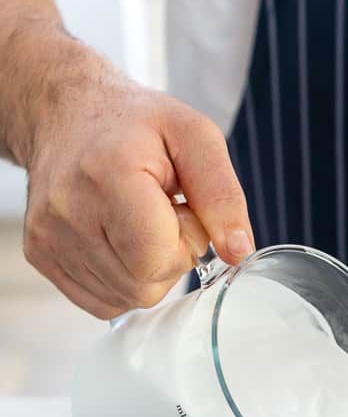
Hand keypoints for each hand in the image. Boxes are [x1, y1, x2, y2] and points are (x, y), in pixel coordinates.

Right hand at [21, 50, 253, 317]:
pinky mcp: (40, 255)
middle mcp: (69, 210)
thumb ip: (223, 196)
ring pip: (125, 298)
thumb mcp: (195, 136)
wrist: (67, 114)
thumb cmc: (133, 124)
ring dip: (145, 270)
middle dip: (168, 259)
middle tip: (160, 215)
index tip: (179, 209)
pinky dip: (122, 280)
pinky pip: (101, 301)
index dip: (184, 243)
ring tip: (136, 222)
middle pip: (144, 287)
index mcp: (108, 176)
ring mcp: (49, 237)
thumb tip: (238, 250)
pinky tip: (118, 241)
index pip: (158, 261)